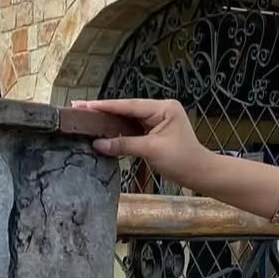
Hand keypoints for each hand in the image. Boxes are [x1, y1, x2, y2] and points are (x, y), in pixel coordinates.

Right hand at [71, 97, 206, 187]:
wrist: (199, 173)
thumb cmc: (181, 159)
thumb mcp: (151, 150)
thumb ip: (124, 144)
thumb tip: (98, 144)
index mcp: (164, 108)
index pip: (129, 105)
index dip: (105, 106)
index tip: (84, 105)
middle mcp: (161, 109)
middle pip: (127, 109)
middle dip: (104, 110)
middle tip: (79, 108)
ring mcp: (158, 119)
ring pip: (128, 118)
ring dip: (110, 120)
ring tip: (86, 118)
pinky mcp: (155, 130)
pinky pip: (133, 127)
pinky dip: (119, 130)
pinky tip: (103, 129)